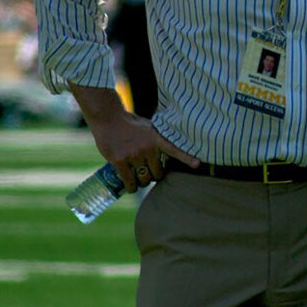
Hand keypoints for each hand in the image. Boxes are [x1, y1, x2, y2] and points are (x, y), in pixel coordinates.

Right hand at [70, 84, 200, 192]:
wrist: (108, 118)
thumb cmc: (129, 123)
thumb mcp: (147, 127)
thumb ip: (156, 138)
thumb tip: (167, 148)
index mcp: (155, 139)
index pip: (174, 150)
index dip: (186, 158)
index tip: (197, 164)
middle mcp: (147, 148)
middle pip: (157, 173)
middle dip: (153, 176)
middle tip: (148, 174)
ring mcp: (133, 155)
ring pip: (143, 179)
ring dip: (142, 183)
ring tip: (139, 179)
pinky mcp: (120, 161)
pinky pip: (129, 181)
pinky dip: (131, 187)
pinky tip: (132, 188)